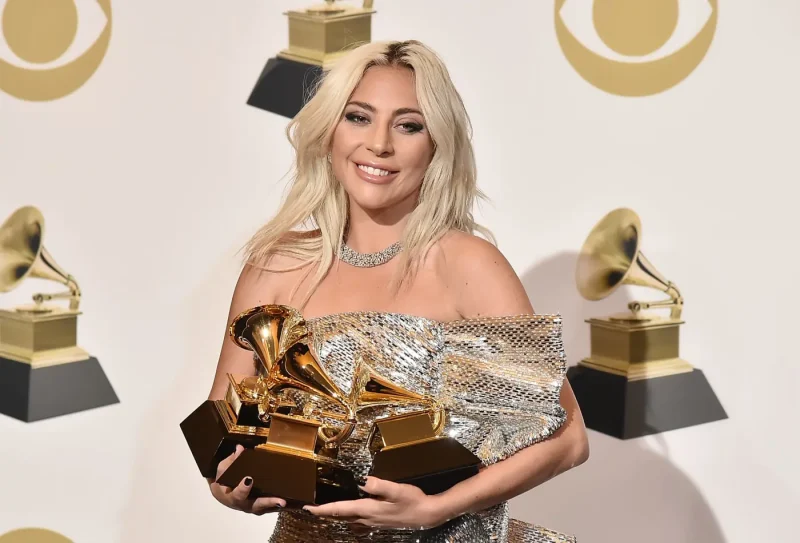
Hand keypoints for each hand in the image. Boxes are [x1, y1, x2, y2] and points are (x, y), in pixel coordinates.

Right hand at [208, 444, 285, 514]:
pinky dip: (277, 504)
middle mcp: (244, 504)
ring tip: (284, 501)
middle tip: (280, 500)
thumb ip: (232, 460)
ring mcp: (253, 507)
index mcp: (232, 496)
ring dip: (275, 505)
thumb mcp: (224, 469)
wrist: (223, 494)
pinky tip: (287, 500)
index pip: (237, 494)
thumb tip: (240, 448)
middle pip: (256, 505)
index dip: (243, 489)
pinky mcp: (261, 507)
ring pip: (265, 508)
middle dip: (267, 502)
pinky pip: (269, 507)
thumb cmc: (224, 480)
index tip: (249, 479)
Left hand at [303, 477, 448, 529]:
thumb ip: (380, 485)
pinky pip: (358, 523)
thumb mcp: (397, 489)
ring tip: (325, 511)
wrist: (427, 515)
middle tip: (311, 509)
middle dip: (325, 513)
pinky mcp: (379, 522)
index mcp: (368, 509)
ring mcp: (373, 522)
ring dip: (335, 516)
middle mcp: (368, 518)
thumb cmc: (413, 501)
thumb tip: (364, 480)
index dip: (323, 509)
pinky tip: (350, 517)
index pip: (340, 509)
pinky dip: (348, 519)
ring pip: (348, 520)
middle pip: (340, 516)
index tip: (308, 508)